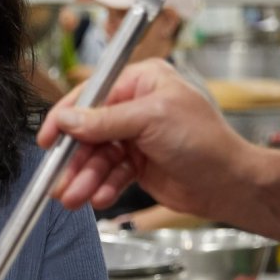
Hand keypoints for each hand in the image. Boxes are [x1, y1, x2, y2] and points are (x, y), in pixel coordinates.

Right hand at [37, 61, 254, 217]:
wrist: (230, 184)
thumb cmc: (205, 142)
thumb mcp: (152, 120)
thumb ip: (105, 120)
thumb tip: (67, 119)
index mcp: (141, 81)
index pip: (91, 95)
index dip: (66, 118)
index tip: (49, 138)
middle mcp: (136, 106)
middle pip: (89, 131)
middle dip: (75, 159)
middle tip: (59, 180)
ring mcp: (136, 136)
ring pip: (97, 157)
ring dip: (85, 178)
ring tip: (75, 197)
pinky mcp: (137, 164)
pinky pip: (110, 174)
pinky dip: (103, 187)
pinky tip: (99, 197)